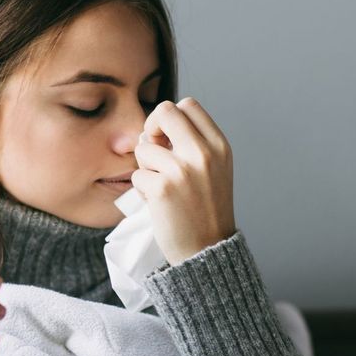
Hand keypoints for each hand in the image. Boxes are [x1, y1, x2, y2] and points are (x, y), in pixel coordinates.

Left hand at [131, 97, 236, 265]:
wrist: (207, 251)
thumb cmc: (206, 210)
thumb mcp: (214, 170)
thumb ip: (191, 145)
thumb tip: (152, 130)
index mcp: (219, 146)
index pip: (188, 105)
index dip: (170, 117)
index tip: (167, 137)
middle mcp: (203, 153)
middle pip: (165, 111)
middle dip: (151, 127)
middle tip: (154, 151)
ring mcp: (182, 170)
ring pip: (144, 147)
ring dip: (145, 167)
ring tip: (161, 187)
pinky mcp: (162, 189)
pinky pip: (136, 175)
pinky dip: (142, 190)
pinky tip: (158, 204)